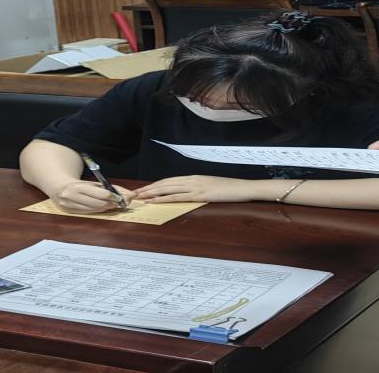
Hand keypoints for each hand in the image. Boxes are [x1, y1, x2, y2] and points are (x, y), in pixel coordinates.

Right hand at [50, 180, 135, 212]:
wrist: (59, 187)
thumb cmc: (79, 185)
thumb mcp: (92, 183)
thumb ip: (109, 188)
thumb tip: (128, 195)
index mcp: (79, 186)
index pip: (100, 194)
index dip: (112, 197)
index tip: (121, 198)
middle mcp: (73, 196)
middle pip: (98, 204)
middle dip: (111, 203)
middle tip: (119, 203)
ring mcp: (70, 206)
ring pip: (94, 210)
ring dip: (106, 208)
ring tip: (111, 204)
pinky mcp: (70, 213)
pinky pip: (88, 213)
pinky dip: (97, 211)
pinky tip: (101, 208)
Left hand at [134, 175, 257, 203]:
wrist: (243, 187)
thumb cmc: (229, 189)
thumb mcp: (211, 186)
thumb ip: (199, 188)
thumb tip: (188, 193)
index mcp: (194, 177)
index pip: (170, 180)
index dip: (156, 184)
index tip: (144, 188)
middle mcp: (192, 180)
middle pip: (165, 183)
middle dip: (149, 188)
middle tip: (135, 193)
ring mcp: (195, 186)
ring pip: (168, 188)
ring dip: (152, 192)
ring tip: (140, 196)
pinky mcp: (199, 195)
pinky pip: (178, 196)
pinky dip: (164, 198)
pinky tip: (155, 201)